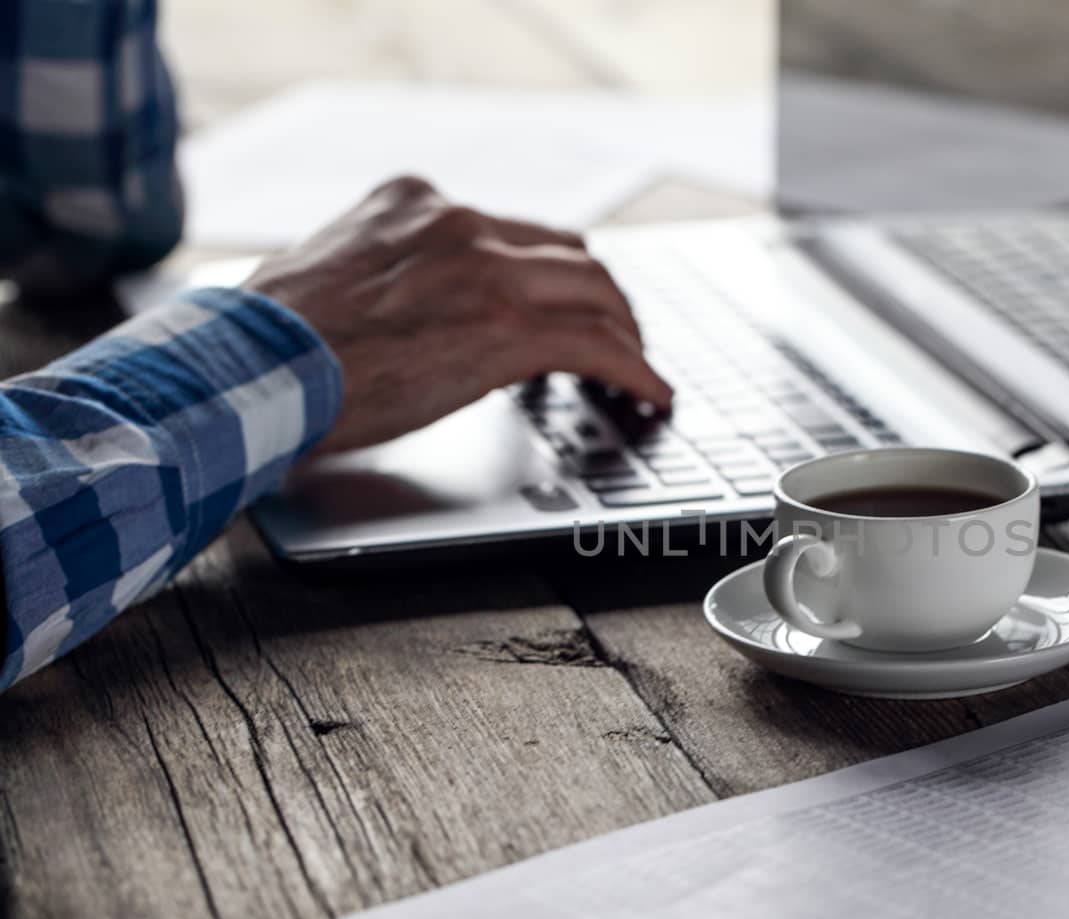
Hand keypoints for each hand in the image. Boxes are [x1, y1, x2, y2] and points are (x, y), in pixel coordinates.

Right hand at [245, 176, 671, 453]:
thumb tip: (415, 315)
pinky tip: (649, 395)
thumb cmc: (273, 343)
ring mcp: (488, 271)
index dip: (551, 275)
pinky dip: (635, 370)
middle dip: (601, 300)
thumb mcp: (333, 274)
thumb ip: (390, 277)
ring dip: (627, 336)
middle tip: (617, 339)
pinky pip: (599, 344)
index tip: (565, 302)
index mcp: (416, 204)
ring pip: (595, 292)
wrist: (251, 369)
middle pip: (569, 254)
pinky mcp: (508, 327)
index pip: (514, 232)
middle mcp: (459, 223)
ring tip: (638, 372)